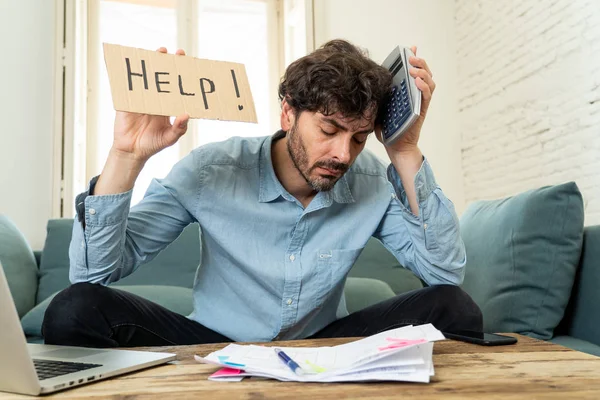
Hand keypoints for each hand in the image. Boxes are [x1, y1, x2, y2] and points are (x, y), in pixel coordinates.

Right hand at [112, 47, 189, 162]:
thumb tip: (186, 114)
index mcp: (167, 106)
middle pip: (162, 78)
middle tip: (176, 53)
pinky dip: (128, 75)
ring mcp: (140, 98)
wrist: (132, 151)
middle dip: (169, 64)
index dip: (181, 76)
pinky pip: (127, 86)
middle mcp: (155, 99)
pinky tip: (132, 64)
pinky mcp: (126, 101)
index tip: (188, 65)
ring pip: (146, 78)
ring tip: (159, 52)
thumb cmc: (152, 144)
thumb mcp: (169, 138)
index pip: (175, 88)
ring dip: (151, 64)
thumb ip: (179, 128)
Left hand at [376, 46, 435, 154]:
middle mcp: (416, 95)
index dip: (413, 59)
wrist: (394, 146)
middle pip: (424, 73)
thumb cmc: (387, 129)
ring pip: (429, 81)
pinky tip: (417, 81)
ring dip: (423, 72)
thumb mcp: (379, 108)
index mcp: (407, 92)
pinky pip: (427, 96)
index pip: (413, 72)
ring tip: (413, 67)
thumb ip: (379, 96)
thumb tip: (368, 83)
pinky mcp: (422, 111)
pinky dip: (424, 86)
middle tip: (411, 56)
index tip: (409, 48)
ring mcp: (420, 102)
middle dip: (419, 62)